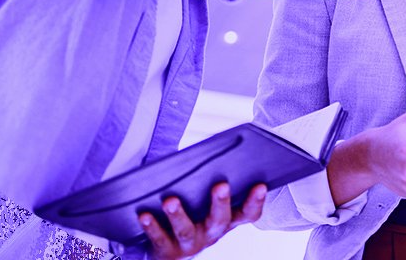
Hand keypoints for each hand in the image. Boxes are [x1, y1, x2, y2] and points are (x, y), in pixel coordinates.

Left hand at [142, 181, 265, 259]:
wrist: (169, 250)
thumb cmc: (193, 215)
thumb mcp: (207, 203)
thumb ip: (212, 183)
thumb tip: (213, 155)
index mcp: (227, 220)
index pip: (248, 214)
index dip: (256, 201)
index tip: (261, 185)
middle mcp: (211, 234)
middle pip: (220, 220)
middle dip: (220, 203)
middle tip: (221, 185)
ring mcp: (190, 244)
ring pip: (187, 231)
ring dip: (179, 215)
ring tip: (170, 200)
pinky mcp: (168, 251)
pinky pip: (160, 239)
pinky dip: (153, 226)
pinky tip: (145, 214)